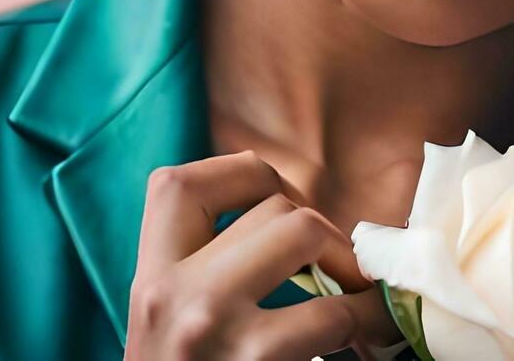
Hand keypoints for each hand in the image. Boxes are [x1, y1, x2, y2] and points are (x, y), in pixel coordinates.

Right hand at [123, 150, 399, 359]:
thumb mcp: (166, 326)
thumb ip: (200, 271)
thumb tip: (287, 214)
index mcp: (148, 280)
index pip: (178, 183)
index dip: (239, 173)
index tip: (274, 199)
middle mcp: (172, 295)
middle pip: (268, 203)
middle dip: (319, 225)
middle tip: (333, 265)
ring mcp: (215, 328)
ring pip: (305, 233)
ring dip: (347, 265)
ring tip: (357, 296)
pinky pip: (334, 313)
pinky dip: (364, 322)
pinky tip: (365, 340)